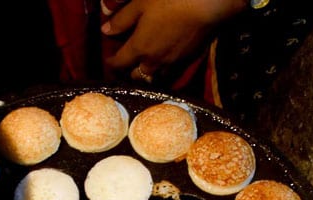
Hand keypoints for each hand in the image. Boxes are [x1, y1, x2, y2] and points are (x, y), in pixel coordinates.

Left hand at [102, 0, 247, 83]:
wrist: (207, 6)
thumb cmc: (170, 0)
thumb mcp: (140, 4)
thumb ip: (121, 19)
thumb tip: (106, 31)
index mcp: (139, 48)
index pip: (119, 63)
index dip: (111, 63)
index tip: (108, 61)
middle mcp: (154, 62)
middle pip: (136, 76)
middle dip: (128, 72)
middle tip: (126, 66)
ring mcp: (172, 64)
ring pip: (155, 78)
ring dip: (147, 75)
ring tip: (145, 67)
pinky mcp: (187, 62)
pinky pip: (171, 73)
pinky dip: (164, 71)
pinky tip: (164, 62)